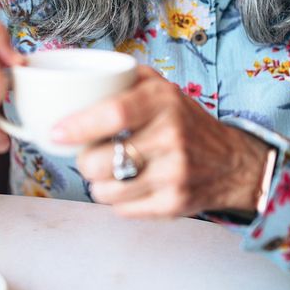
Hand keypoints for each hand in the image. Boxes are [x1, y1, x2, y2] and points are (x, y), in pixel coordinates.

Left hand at [53, 66, 268, 217]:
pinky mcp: (174, 204)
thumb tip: (70, 83)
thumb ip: (121, 79)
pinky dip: (118, 200)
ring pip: (106, 191)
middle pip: (101, 161)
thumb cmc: (184, 121)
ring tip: (112, 171)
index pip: (114, 114)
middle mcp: (171, 136)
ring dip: (98, 183)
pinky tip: (131, 186)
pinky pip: (123, 210)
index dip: (79, 126)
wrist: (233, 162)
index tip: (56, 132)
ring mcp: (174, 174)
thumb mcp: (161, 88)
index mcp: (163, 101)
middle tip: (89, 155)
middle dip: (84, 162)